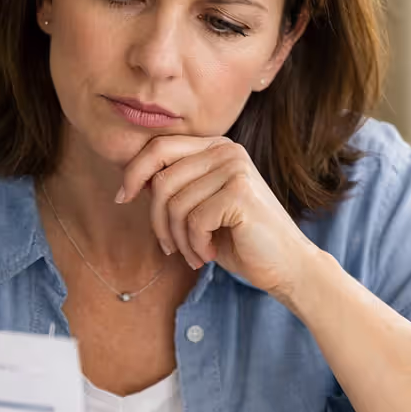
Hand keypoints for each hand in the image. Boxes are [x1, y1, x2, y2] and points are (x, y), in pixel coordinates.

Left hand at [118, 135, 321, 298]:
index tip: (123, 197)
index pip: (160, 147)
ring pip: (175, 204)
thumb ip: (176, 187)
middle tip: (170, 247)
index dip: (134, 172)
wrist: (287, 265)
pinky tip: (210, 254)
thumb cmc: (241, 240)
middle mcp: (227, 151)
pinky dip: (195, 245)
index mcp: (217, 147)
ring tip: (194, 254)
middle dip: (158, 221)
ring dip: (179, 240)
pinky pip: (193, 221)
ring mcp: (235, 169)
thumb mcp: (202, 207)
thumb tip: (131, 181)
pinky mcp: (239, 193)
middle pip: (162, 180)